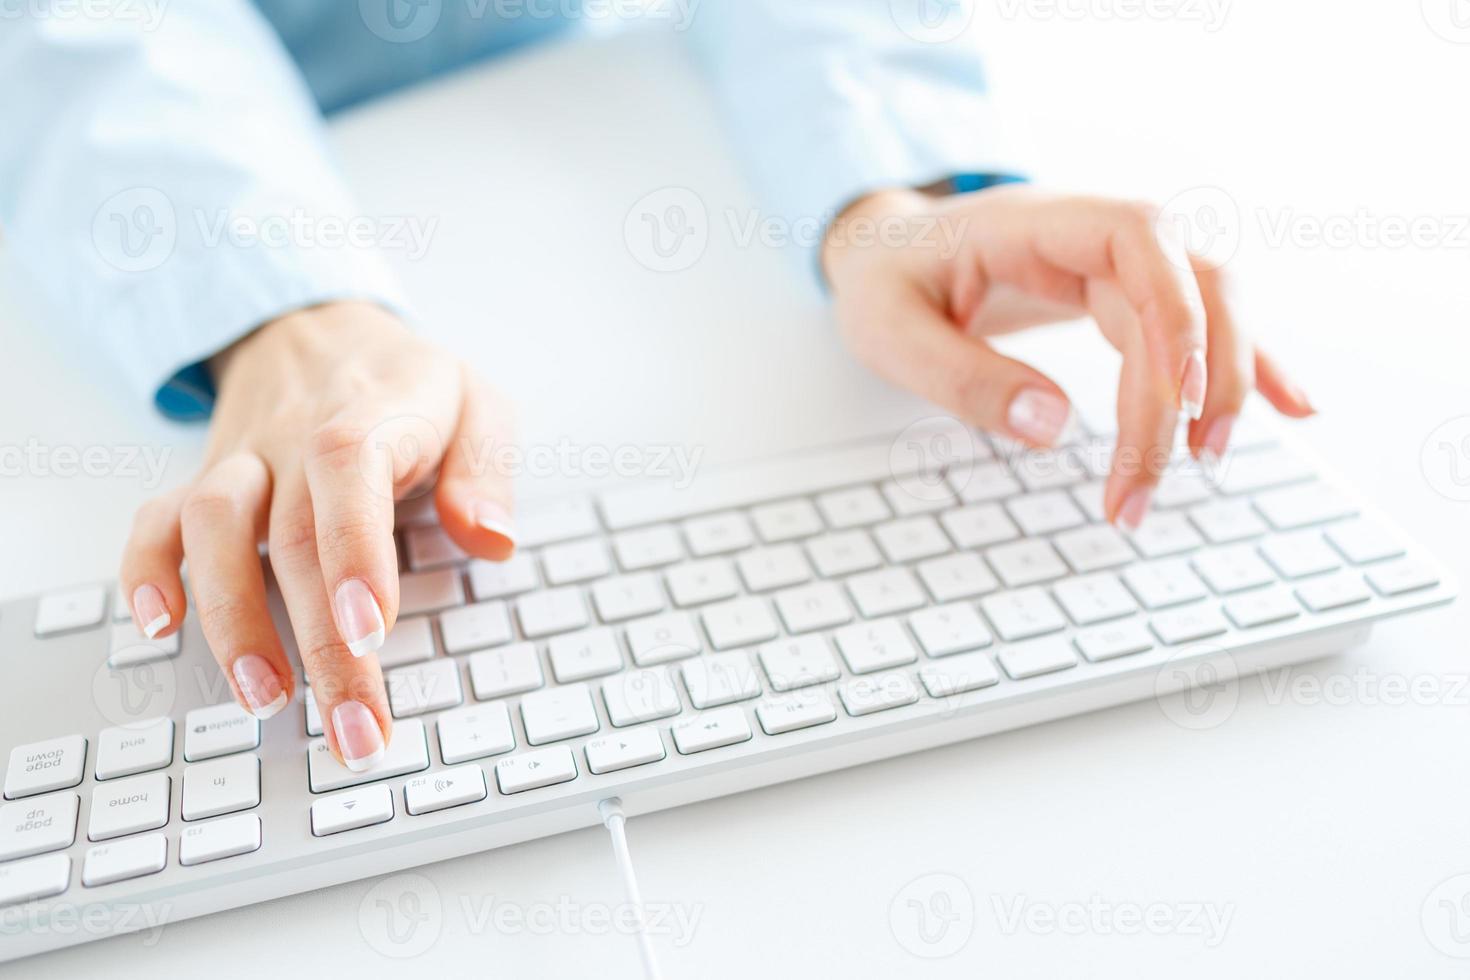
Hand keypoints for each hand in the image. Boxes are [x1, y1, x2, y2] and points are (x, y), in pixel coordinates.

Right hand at [119, 302, 515, 768]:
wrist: (315, 326)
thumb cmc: (407, 382)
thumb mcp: (475, 401)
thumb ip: (486, 468)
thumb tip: (491, 538)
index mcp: (369, 415)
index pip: (352, 474)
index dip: (355, 551)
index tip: (369, 629)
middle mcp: (294, 440)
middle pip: (295, 540)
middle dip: (319, 645)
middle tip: (352, 728)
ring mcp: (242, 462)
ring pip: (213, 530)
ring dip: (231, 620)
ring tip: (263, 697)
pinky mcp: (204, 483)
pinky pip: (157, 521)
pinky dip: (147, 571)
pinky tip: (159, 628)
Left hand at [822, 185, 1313, 526]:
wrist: (880, 250)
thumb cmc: (882, 282)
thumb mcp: (888, 332)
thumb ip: (960, 376)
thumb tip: (1052, 426)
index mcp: (1035, 221)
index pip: (1141, 239)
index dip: (1176, 312)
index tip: (1176, 401)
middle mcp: (1090, 233)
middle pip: (1190, 285)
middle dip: (1197, 382)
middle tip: (1165, 476)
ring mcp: (1112, 263)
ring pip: (1208, 309)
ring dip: (1224, 383)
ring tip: (1204, 462)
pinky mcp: (1120, 296)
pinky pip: (1198, 324)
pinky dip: (1247, 364)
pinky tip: (1294, 408)